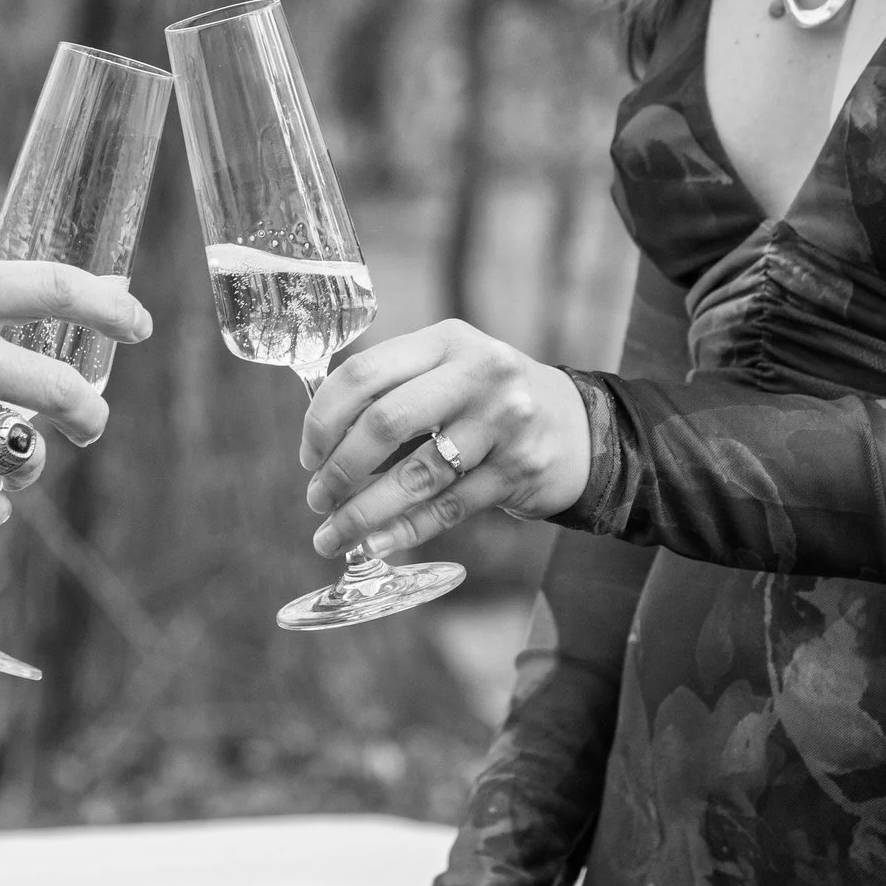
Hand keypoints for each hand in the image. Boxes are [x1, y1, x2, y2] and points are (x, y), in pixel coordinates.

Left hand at [300, 320, 588, 560]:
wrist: (577, 426)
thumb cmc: (489, 400)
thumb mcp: (449, 369)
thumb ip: (394, 387)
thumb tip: (320, 439)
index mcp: (447, 341)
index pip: (363, 373)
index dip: (323, 420)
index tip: (308, 455)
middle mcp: (478, 374)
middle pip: (384, 422)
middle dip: (339, 469)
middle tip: (318, 498)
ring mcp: (504, 422)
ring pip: (415, 476)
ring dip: (363, 512)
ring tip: (332, 535)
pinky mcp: (519, 470)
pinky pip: (447, 508)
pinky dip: (403, 530)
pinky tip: (374, 545)